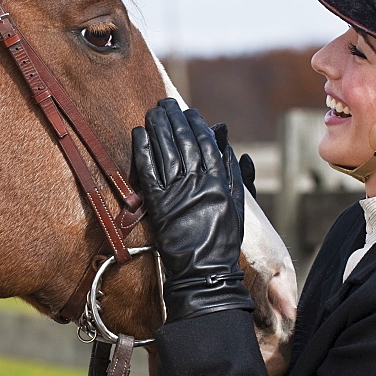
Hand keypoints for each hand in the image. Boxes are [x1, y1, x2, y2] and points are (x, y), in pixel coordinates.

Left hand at [132, 99, 253, 321]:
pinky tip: (138, 133)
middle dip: (173, 119)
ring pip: (166, 150)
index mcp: (219, 180)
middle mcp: (198, 181)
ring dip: (157, 127)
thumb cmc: (223, 242)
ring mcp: (177, 191)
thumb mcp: (237, 206)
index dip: (195, 125)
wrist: (204, 272)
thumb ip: (234, 175)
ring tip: (152, 112)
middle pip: (184, 141)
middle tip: (165, 103)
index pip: (206, 143)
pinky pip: (148, 171)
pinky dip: (143, 150)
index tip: (188, 112)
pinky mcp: (158, 203)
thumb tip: (231, 148)